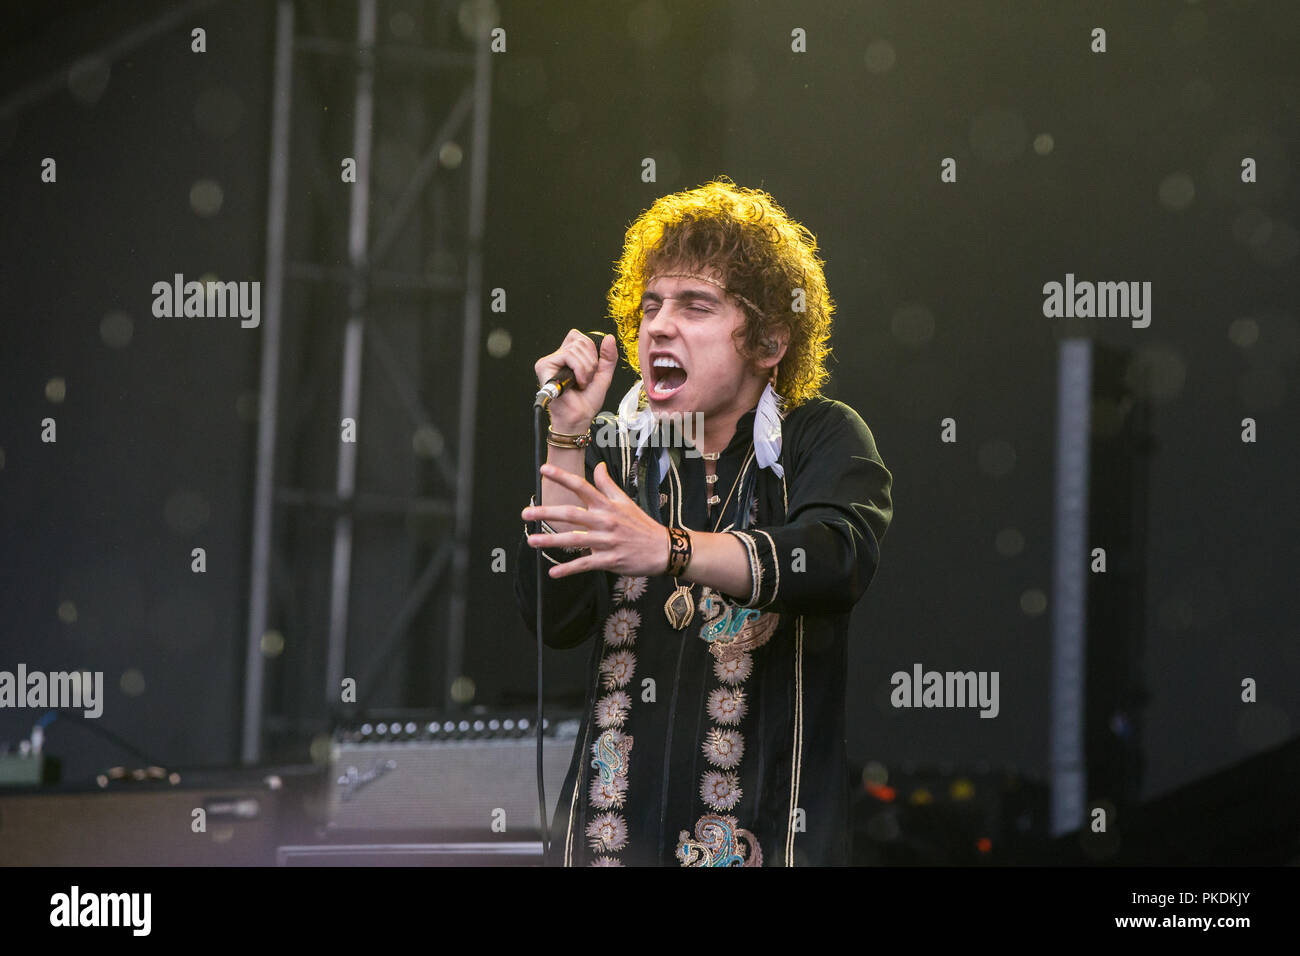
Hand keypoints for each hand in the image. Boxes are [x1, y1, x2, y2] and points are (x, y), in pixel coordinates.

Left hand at [522, 462, 670, 578]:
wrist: (662, 549)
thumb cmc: (642, 525)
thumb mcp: (625, 501)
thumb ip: (608, 484)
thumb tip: (599, 466)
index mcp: (607, 505)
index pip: (582, 486)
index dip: (562, 477)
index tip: (544, 469)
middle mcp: (605, 521)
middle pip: (572, 514)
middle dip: (547, 513)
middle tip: (526, 513)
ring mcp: (607, 541)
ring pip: (574, 540)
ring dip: (551, 540)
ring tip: (532, 540)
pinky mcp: (609, 560)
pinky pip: (585, 564)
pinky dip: (569, 569)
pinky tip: (553, 572)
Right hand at [535, 330, 618, 431]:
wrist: (579, 416)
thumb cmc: (586, 401)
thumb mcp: (603, 375)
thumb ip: (608, 357)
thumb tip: (609, 338)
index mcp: (569, 357)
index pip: (579, 337)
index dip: (591, 350)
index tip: (592, 369)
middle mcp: (558, 357)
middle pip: (580, 341)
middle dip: (591, 361)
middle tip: (587, 378)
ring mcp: (550, 361)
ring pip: (575, 349)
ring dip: (586, 368)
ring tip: (582, 382)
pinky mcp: (544, 366)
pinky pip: (567, 355)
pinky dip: (579, 369)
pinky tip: (577, 382)